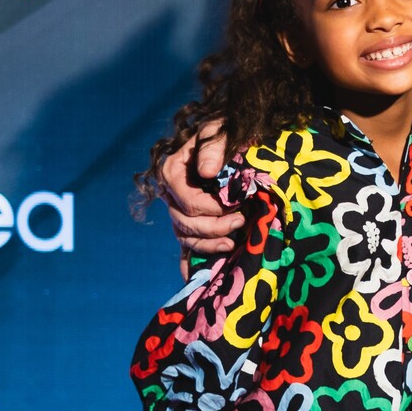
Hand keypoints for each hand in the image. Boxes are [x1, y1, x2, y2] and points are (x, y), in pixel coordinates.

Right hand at [159, 123, 239, 273]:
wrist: (233, 134)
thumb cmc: (226, 129)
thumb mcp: (221, 130)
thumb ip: (214, 148)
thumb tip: (209, 172)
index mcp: (172, 172)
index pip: (187, 202)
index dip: (211, 209)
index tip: (235, 206)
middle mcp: (170, 194)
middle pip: (185, 222)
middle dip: (214, 227)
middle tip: (241, 222)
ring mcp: (178, 209)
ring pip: (185, 236)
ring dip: (208, 243)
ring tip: (232, 242)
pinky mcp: (189, 220)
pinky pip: (185, 246)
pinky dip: (189, 264)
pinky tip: (197, 280)